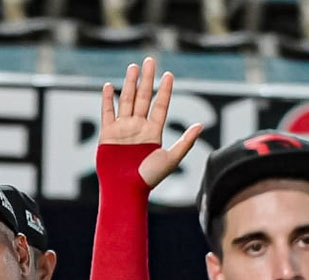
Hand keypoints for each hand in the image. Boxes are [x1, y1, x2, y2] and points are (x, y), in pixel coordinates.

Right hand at [101, 57, 202, 187]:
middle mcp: (138, 127)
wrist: (125, 189)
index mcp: (153, 132)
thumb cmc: (149, 178)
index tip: (168, 75)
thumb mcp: (172, 159)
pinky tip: (110, 86)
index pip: (160, 105)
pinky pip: (107, 113)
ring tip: (133, 67)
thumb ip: (186, 142)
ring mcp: (122, 129)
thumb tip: (201, 125)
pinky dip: (108, 100)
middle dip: (147, 79)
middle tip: (150, 60)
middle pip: (144, 98)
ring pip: (127, 101)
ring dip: (130, 84)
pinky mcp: (108, 134)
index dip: (165, 90)